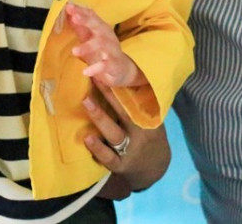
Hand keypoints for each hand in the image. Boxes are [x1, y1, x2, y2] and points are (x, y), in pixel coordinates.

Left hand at [67, 3, 143, 87]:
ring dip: (87, 46)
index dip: (80, 10)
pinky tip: (85, 71)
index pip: (91, 15)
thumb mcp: (90, 38)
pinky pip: (106, 65)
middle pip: (98, 25)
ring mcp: (112, 50)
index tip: (69, 6)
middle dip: (86, 20)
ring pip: (102, 44)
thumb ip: (80, 27)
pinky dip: (96, 68)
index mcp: (101, 28)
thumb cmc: (102, 52)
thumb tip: (67, 13)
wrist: (121, 69)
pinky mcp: (114, 65)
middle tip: (74, 17)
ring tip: (74, 51)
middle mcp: (108, 36)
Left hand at [82, 84, 170, 198]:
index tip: (110, 70)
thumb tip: (125, 79)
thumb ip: (143, 106)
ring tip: (86, 101)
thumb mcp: (154, 122)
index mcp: (149, 121)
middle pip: (124, 112)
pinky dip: (98, 149)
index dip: (122, 85)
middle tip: (94, 77)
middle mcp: (140, 134)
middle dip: (108, 94)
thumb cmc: (150, 139)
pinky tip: (87, 139)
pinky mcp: (120, 166)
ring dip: (99, 116)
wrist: (155, 171)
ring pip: (113, 132)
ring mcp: (130, 150)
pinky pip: (108, 157)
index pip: (136, 101)